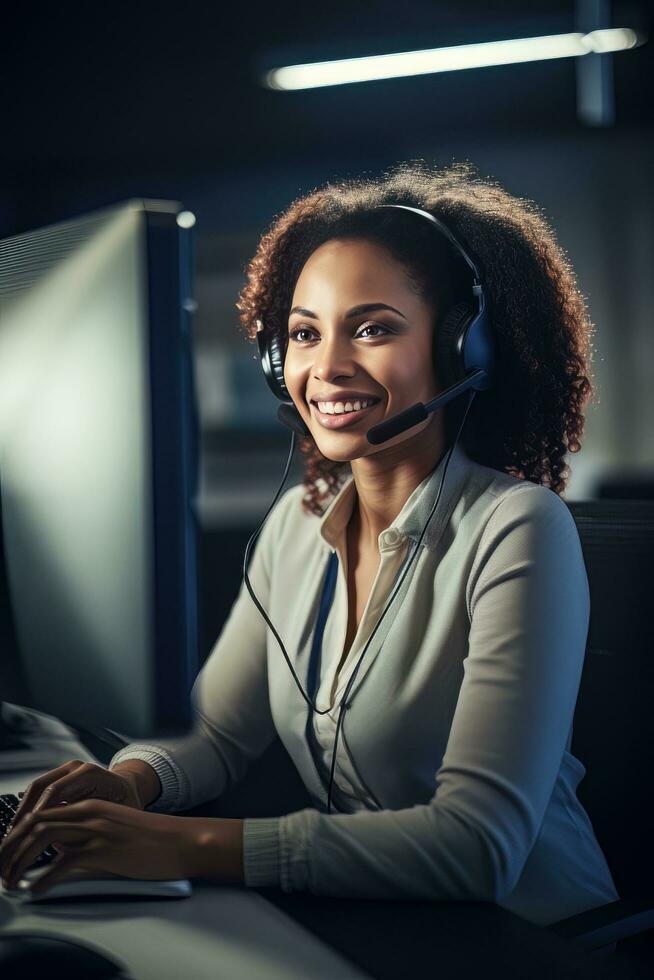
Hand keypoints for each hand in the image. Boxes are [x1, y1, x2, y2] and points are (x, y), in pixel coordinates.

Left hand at [0, 800, 207, 894]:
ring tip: (10, 880)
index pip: (41, 812)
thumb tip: (57, 851)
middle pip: (35, 822)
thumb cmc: (149, 839)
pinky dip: (44, 879)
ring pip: (43, 839)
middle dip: (10, 846)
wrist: (179, 841)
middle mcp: (89, 812)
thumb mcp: (111, 828)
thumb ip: (84, 834)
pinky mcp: (103, 850)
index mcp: (90, 805)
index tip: (6, 851)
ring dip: (20, 861)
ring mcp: (95, 830)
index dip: (18, 832)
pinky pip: (63, 864)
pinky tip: (37, 890)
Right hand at [7, 759, 144, 835]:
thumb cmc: (125, 805)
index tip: (28, 834)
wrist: (129, 789)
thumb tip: (59, 842)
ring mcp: (68, 770)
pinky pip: (39, 790)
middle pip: (41, 787)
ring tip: (14, 833)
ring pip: (36, 788)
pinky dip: (28, 806)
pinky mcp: (61, 777)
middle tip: (14, 836)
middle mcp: (77, 768)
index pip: (56, 792)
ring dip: (22, 810)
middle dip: (24, 813)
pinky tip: (22, 825)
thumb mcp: (113, 818)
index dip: (39, 814)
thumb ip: (87, 827)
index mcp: (90, 774)